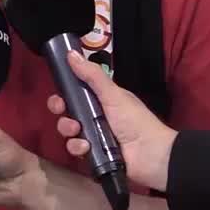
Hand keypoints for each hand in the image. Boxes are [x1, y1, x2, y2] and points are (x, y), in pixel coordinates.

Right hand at [49, 50, 176, 191]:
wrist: (151, 155)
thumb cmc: (135, 120)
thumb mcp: (113, 94)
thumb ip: (92, 75)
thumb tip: (71, 54)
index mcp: (101, 99)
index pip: (75, 93)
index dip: (64, 93)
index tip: (58, 93)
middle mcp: (95, 116)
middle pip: (67, 112)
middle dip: (61, 111)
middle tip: (63, 111)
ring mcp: (94, 136)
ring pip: (69, 131)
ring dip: (68, 130)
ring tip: (77, 131)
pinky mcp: (93, 155)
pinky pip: (76, 149)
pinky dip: (77, 148)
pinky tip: (86, 147)